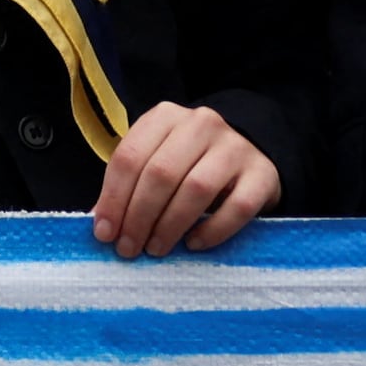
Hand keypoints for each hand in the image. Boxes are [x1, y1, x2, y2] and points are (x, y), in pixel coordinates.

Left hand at [92, 100, 279, 256]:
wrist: (250, 150)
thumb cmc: (191, 159)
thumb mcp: (158, 158)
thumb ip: (132, 183)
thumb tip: (103, 223)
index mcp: (165, 116)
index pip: (129, 156)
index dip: (113, 197)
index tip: (104, 232)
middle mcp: (200, 125)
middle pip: (160, 174)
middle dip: (138, 216)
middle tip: (129, 247)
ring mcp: (235, 148)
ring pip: (196, 189)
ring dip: (170, 225)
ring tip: (155, 249)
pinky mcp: (263, 175)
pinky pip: (237, 208)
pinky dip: (213, 230)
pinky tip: (193, 244)